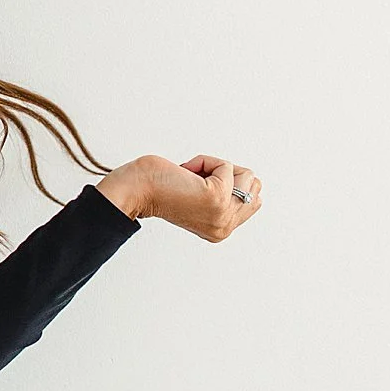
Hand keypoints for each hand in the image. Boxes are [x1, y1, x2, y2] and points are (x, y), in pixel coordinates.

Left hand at [103, 153, 263, 241]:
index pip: (252, 199)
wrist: (135, 189)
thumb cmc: (158, 187)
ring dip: (215, 167)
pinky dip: (205, 161)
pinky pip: (226, 165)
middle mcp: (224, 227)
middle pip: (254, 186)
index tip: (199, 186)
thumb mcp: (201, 197)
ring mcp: (222, 214)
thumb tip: (252, 181)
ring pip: (246, 175)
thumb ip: (226, 197)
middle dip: (226, 173)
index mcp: (221, 230)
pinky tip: (185, 173)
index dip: (228, 182)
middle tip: (195, 180)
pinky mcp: (217, 197)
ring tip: (191, 178)